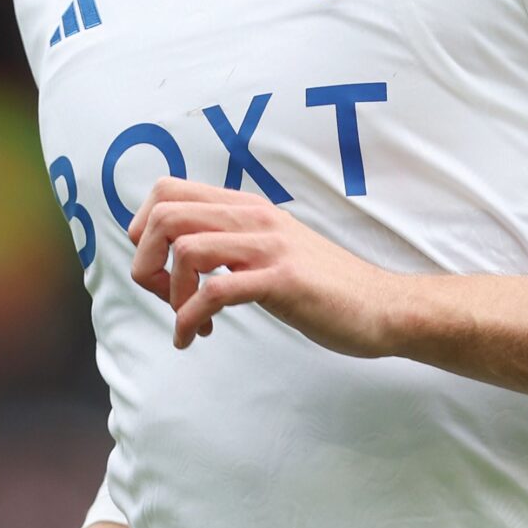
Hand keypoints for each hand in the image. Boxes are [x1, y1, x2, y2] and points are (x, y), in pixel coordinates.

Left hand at [126, 177, 407, 356]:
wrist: (383, 306)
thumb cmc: (324, 287)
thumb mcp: (271, 250)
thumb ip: (232, 242)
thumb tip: (181, 253)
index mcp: (247, 207)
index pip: (167, 190)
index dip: (144, 230)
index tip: (160, 269)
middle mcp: (255, 217)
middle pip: (165, 214)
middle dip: (147, 262)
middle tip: (165, 297)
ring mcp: (269, 247)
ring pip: (185, 249)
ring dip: (171, 294)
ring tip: (187, 321)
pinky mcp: (281, 280)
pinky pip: (214, 293)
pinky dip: (188, 319)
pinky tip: (194, 337)